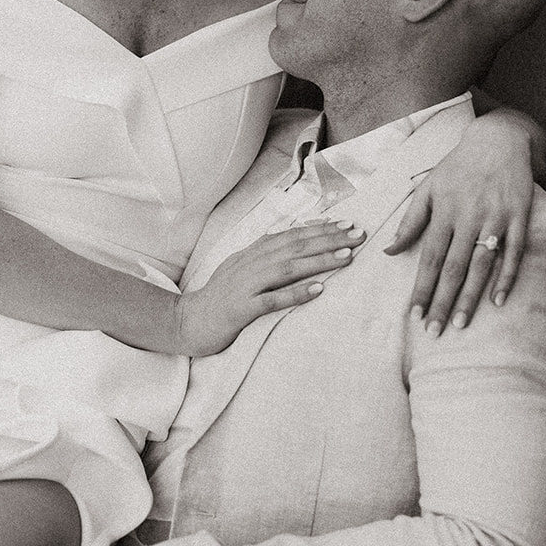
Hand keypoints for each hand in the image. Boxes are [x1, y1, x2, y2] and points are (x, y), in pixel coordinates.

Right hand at [175, 221, 364, 357]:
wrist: (186, 321)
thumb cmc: (219, 298)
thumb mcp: (241, 268)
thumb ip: (265, 255)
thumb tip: (294, 241)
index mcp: (252, 253)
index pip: (292, 235)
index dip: (321, 228)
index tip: (347, 223)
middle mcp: (250, 263)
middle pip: (294, 246)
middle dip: (329, 238)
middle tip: (358, 233)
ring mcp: (245, 285)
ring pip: (287, 268)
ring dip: (319, 260)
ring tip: (347, 256)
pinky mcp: (241, 309)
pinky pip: (272, 299)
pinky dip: (296, 293)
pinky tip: (318, 290)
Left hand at [385, 113, 533, 332]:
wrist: (497, 140)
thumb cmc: (457, 167)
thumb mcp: (428, 188)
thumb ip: (410, 221)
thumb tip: (388, 251)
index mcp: (444, 211)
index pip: (429, 257)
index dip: (421, 288)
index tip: (415, 315)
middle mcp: (468, 216)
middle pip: (453, 267)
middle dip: (442, 301)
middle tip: (435, 331)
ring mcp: (496, 218)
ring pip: (481, 264)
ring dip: (470, 296)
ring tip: (460, 323)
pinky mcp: (519, 217)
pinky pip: (514, 252)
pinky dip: (507, 277)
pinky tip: (499, 301)